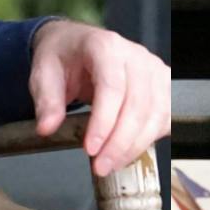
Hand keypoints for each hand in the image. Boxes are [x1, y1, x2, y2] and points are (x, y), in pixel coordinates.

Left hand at [28, 20, 169, 177]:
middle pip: (138, 103)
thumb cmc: (64, 56)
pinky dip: (151, 138)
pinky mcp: (162, 84)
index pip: (112, 86)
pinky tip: (130, 152)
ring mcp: (153, 69)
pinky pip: (166, 116)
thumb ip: (47, 100)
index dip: (104, 121)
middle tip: (100, 166)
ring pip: (156, 113)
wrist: (77, 43)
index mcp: (105, 46)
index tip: (90, 148)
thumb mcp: (43, 72)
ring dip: (135, 145)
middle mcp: (135, 55)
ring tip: (111, 164)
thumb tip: (47, 128)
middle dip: (120, 142)